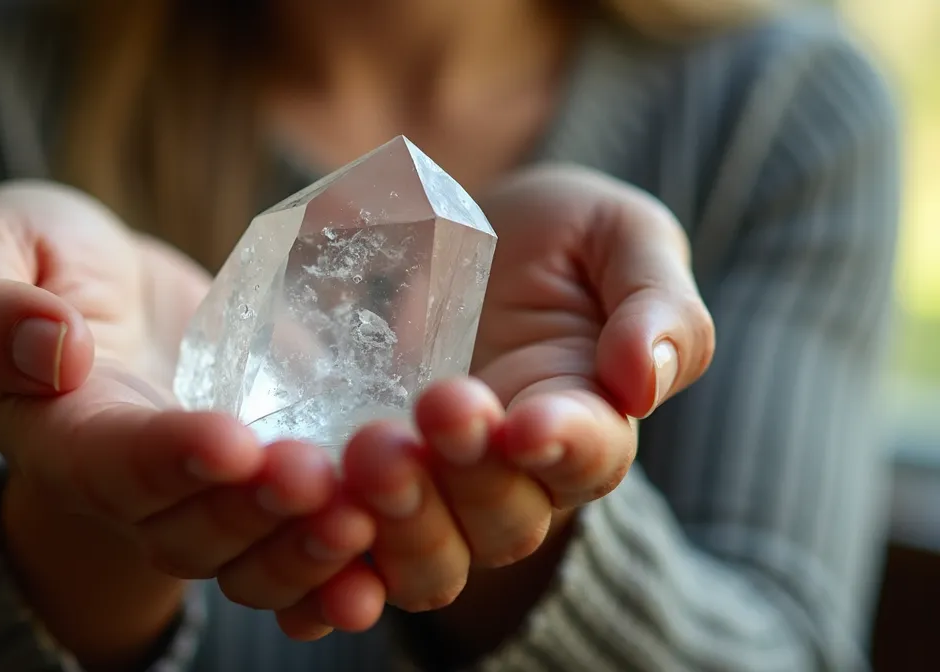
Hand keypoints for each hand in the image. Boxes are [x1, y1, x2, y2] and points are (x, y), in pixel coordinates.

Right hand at [0, 181, 368, 664]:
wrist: (109, 291)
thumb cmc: (43, 260)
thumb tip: (51, 348)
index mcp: (59, 434)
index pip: (106, 463)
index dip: (166, 459)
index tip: (232, 438)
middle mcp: (131, 489)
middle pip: (186, 530)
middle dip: (254, 513)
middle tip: (319, 478)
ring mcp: (204, 497)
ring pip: (248, 557)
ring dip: (306, 550)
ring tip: (368, 516)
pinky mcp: (264, 486)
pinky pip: (299, 546)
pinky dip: (343, 568)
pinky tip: (393, 558)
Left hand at [323, 166, 716, 621]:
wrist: (451, 232)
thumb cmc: (556, 236)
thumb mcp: (619, 237)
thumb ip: (656, 304)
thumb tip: (641, 382)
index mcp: (587, 422)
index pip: (590, 457)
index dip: (563, 449)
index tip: (524, 424)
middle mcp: (514, 479)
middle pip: (504, 521)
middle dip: (467, 477)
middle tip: (431, 408)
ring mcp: (434, 494)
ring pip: (430, 558)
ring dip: (399, 524)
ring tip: (362, 456)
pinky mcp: (363, 495)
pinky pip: (353, 556)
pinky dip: (329, 562)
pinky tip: (304, 525)